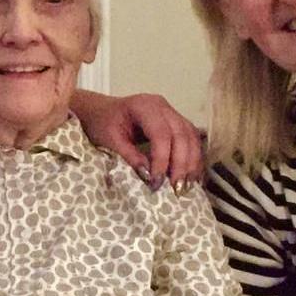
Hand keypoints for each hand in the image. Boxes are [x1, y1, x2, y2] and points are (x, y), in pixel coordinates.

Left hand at [77, 91, 202, 188]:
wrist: (102, 111)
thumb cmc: (102, 123)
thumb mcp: (110, 140)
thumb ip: (129, 156)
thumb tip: (148, 176)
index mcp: (144, 106)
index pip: (161, 134)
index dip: (162, 159)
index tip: (157, 181)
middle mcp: (163, 107)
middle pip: (181, 135)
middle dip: (181, 164)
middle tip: (177, 189)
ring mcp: (173, 113)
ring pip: (191, 138)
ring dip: (191, 164)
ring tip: (186, 187)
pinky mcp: (178, 123)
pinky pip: (192, 140)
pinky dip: (193, 159)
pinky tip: (191, 177)